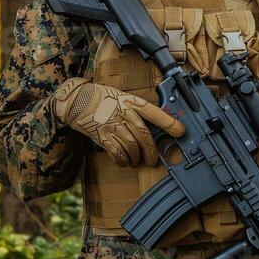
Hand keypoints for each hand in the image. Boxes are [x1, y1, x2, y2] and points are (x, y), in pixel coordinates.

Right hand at [52, 77, 185, 167]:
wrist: (78, 100)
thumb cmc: (103, 98)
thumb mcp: (123, 97)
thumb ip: (137, 109)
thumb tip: (155, 125)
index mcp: (131, 102)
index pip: (154, 113)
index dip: (169, 123)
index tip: (181, 131)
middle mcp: (123, 114)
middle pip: (144, 136)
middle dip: (151, 151)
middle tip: (153, 159)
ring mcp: (112, 126)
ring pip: (132, 147)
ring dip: (137, 158)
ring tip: (138, 161)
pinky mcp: (102, 136)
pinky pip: (117, 153)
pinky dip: (123, 160)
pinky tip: (125, 161)